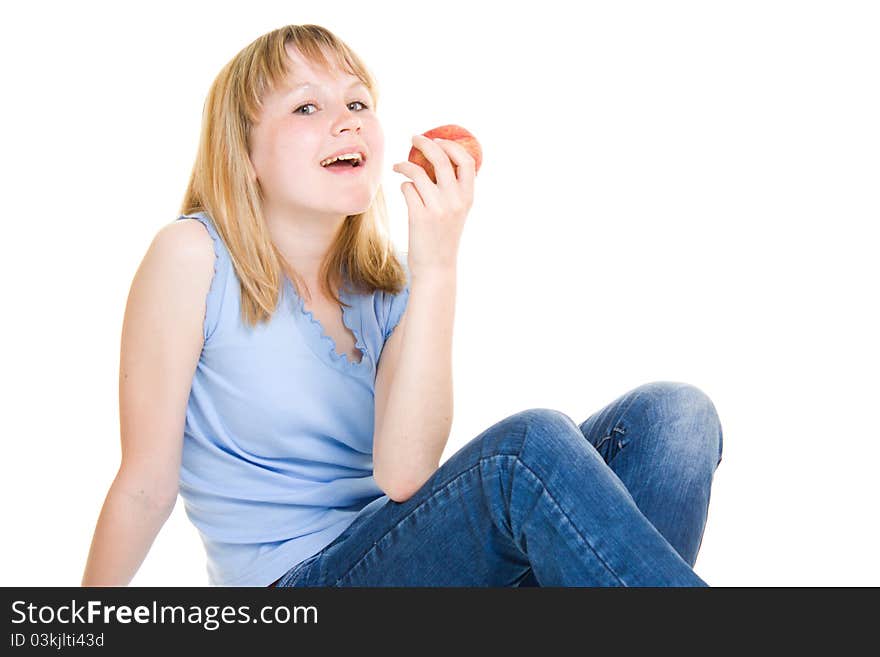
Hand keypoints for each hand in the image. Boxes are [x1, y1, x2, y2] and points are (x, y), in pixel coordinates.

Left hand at [392, 134, 475, 276]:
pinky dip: (403, 185)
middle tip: (413, 138)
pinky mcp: (419, 216)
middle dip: (425, 143)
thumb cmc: (443, 238)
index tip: (438, 139)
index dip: (451, 146)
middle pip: (441, 159)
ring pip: (418, 172)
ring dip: (404, 165)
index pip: (466, 161)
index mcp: (468, 198)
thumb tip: (437, 161)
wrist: (436, 267)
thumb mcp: (457, 213)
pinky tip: (403, 190)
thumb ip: (453, 191)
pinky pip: (407, 188)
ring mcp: (437, 208)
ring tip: (397, 166)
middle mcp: (455, 201)